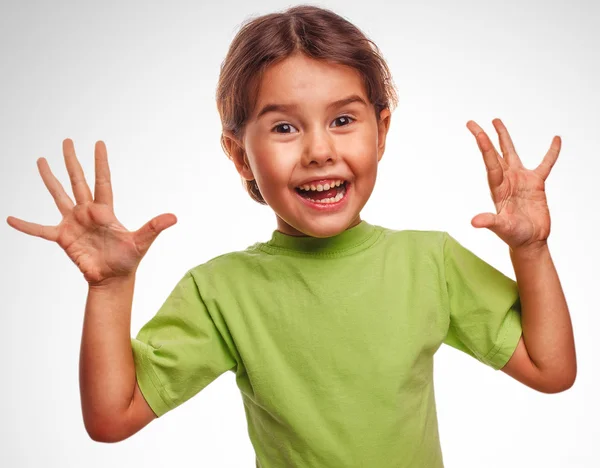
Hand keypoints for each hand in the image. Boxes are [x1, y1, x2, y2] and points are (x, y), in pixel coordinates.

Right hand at [6, 139, 176, 285]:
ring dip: (50, 179)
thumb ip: (154, 227)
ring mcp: (74, 223)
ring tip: (40, 161)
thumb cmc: (127, 260)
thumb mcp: (141, 242)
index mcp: (106, 210)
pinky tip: (10, 218)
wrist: (113, 279)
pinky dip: (26, 225)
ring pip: (59, 195)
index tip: (99, 143)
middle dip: (72, 161)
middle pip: (78, 181)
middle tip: (66, 141)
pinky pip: (40, 230)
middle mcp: (88, 212)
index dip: (101, 162)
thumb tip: (174, 217)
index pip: (103, 180)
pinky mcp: (63, 238)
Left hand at [466, 118, 560, 252]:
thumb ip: (489, 221)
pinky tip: (556, 139)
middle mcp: (506, 180)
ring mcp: (520, 180)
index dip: (485, 148)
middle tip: (472, 122)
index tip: (479, 133)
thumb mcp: (501, 227)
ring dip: (504, 138)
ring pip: (511, 153)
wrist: (529, 241)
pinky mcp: (536, 183)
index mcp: (497, 188)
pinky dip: (551, 153)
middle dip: (484, 138)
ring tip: (496, 121)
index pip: (490, 164)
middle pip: (494, 154)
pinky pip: (545, 164)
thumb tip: (474, 222)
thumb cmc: (513, 235)